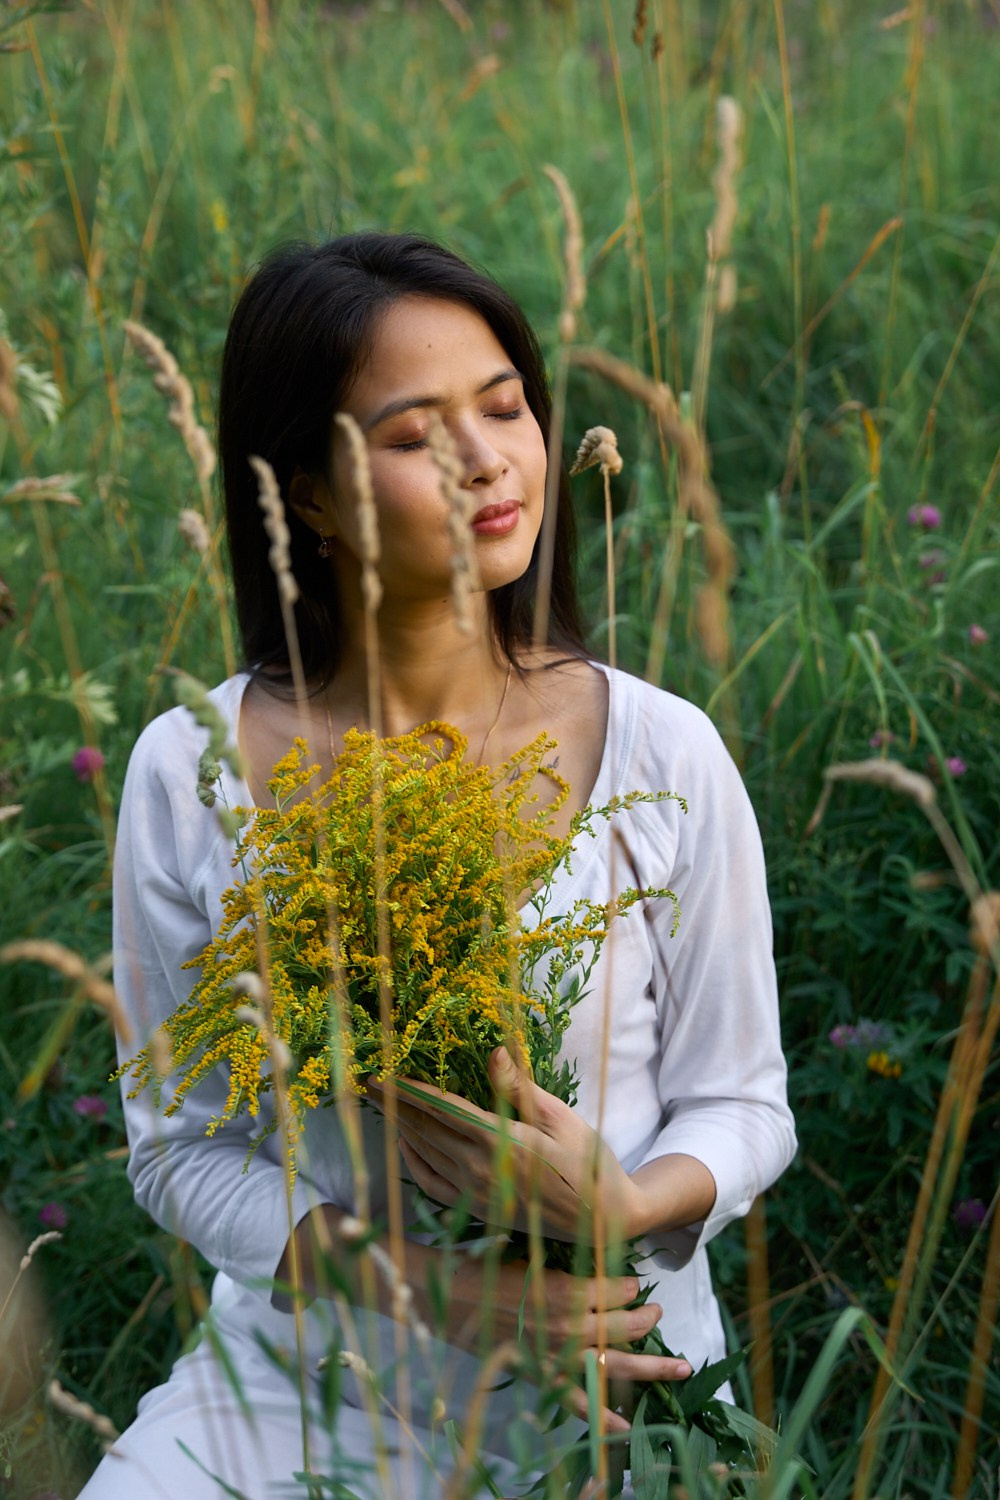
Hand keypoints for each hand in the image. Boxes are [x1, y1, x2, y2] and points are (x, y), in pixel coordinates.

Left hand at [366, 1047, 642, 1243]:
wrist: (603, 1219)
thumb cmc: (588, 1162)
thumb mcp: (560, 1118)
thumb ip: (519, 1088)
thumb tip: (494, 1051)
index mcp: (501, 1142)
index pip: (442, 1110)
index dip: (408, 1091)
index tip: (381, 1074)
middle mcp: (480, 1170)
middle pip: (424, 1131)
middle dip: (393, 1105)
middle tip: (365, 1084)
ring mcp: (476, 1195)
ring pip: (425, 1156)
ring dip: (399, 1129)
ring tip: (379, 1106)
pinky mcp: (479, 1211)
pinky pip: (434, 1186)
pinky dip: (414, 1164)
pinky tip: (405, 1145)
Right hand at [406, 1244, 691, 1435]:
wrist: (447, 1297)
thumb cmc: (486, 1267)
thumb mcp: (531, 1251)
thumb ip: (565, 1258)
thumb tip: (594, 1249)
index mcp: (566, 1289)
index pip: (616, 1289)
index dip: (630, 1285)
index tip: (635, 1283)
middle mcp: (569, 1325)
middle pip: (625, 1326)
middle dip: (648, 1319)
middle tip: (658, 1312)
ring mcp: (559, 1356)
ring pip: (617, 1364)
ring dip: (653, 1366)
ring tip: (680, 1366)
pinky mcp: (543, 1378)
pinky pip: (579, 1403)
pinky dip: (603, 1417)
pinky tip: (627, 1427)